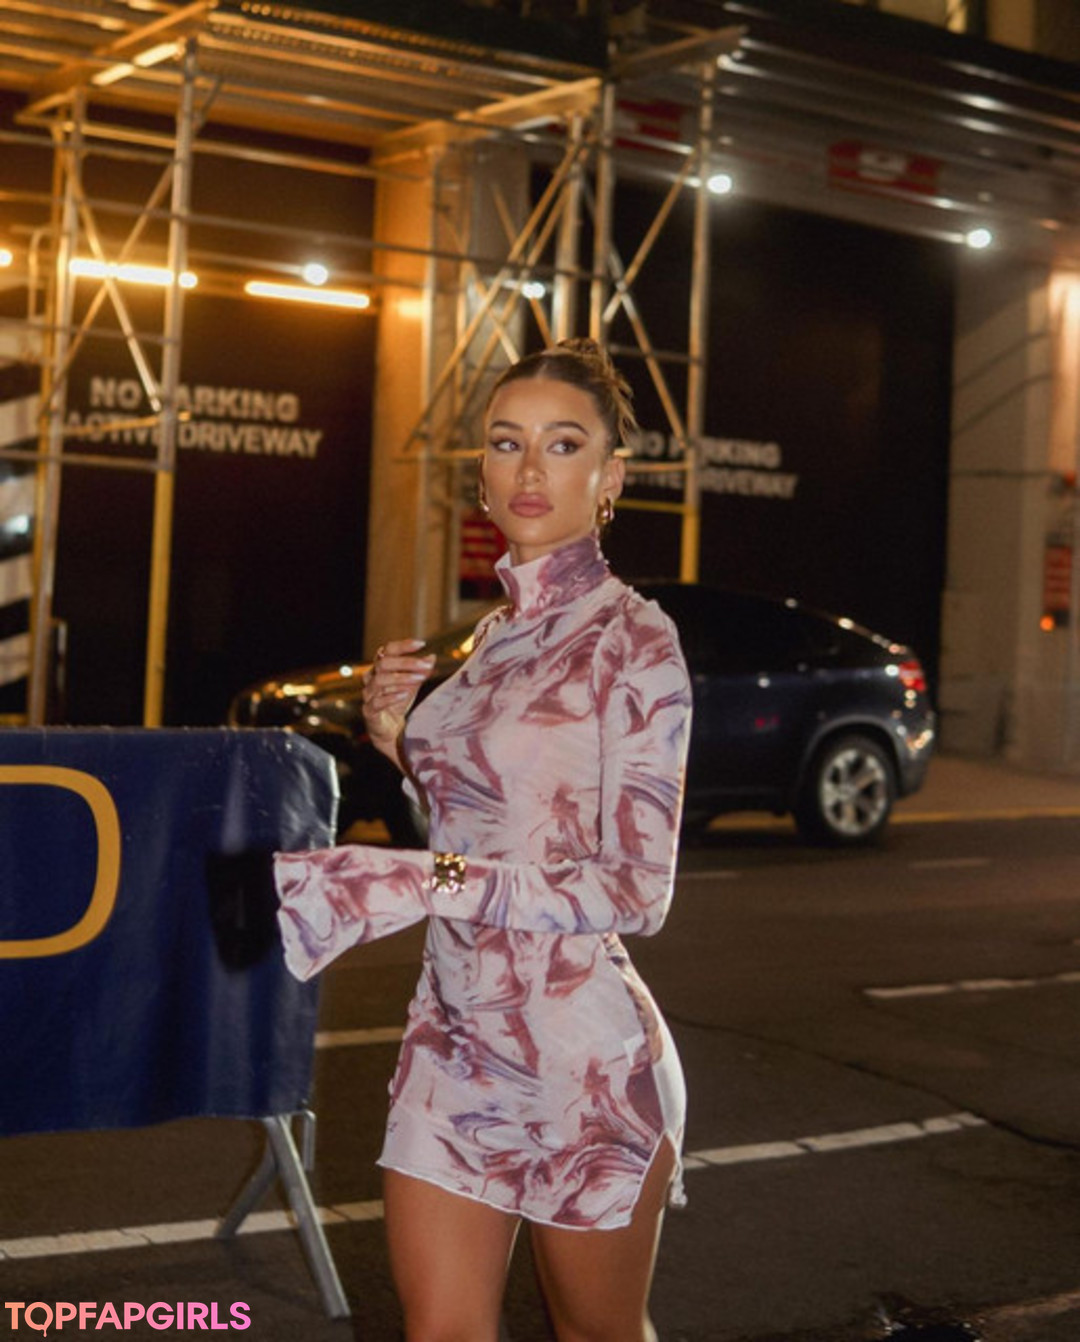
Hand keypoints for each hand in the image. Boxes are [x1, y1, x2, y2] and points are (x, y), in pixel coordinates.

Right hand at [361, 638, 435, 765]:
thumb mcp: (412, 685)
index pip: (387, 650)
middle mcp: (371, 678)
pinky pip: (377, 702)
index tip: (422, 644)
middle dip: (406, 662)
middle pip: (383, 663)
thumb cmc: (398, 703)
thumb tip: (432, 657)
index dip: (403, 645)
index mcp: (380, 668)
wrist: (390, 730)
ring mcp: (368, 695)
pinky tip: (404, 695)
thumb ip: (420, 671)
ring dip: (401, 678)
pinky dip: (391, 697)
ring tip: (419, 678)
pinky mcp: (369, 711)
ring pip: (380, 680)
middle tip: (427, 665)